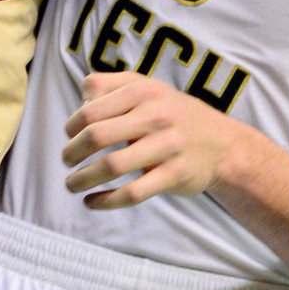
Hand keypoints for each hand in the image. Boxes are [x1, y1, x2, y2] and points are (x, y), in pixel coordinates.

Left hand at [62, 70, 242, 207]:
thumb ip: (112, 87)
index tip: (69, 136)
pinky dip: (106, 201)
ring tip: (71, 185)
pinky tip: (92, 202)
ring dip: (83, 179)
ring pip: (112, 166)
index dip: (72, 125)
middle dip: (72, 152)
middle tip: (66, 161)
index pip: (91, 109)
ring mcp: (166, 146)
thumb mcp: (148, 88)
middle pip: (97, 135)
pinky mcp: (174, 175)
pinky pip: (132, 193)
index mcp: (143, 91)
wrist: (222, 143)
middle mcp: (155, 115)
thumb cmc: (174, 114)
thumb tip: (80, 104)